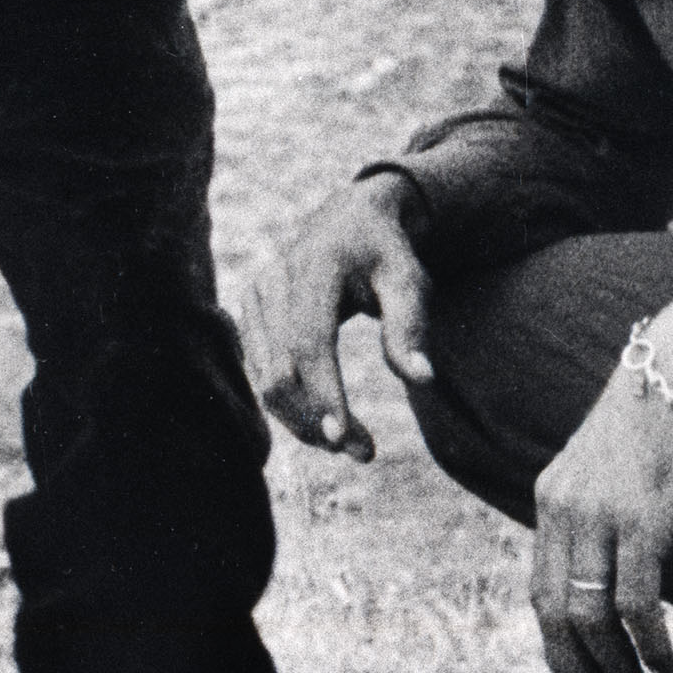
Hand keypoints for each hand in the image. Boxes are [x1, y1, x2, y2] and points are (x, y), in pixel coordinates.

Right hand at [244, 174, 434, 463]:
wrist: (348, 218)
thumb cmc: (385, 254)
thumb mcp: (409, 281)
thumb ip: (411, 327)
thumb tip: (423, 379)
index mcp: (315, 265)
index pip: (310, 342)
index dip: (324, 394)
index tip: (345, 441)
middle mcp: (274, 280)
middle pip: (281, 370)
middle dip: (317, 421)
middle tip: (366, 453)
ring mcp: (255, 297)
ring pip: (266, 380)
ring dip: (304, 423)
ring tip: (356, 443)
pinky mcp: (249, 316)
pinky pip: (261, 375)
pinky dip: (291, 408)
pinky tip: (327, 421)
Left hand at [523, 349, 672, 672]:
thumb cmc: (671, 412)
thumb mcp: (620, 467)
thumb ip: (606, 516)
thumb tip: (617, 575)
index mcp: (551, 497)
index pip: (540, 592)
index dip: (558, 651)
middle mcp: (562, 507)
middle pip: (554, 616)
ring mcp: (599, 512)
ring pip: (591, 619)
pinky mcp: (642, 516)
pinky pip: (636, 600)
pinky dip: (649, 646)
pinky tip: (668, 670)